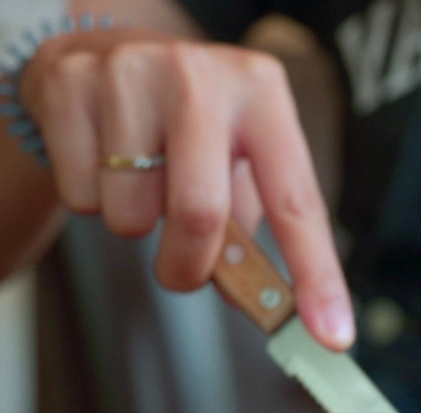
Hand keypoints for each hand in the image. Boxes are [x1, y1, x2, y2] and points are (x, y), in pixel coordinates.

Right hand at [20, 27, 352, 348]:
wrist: (105, 51)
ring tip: (140, 182)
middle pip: (202, 214)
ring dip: (136, 224)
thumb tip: (255, 303)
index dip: (316, 275)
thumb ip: (249, 226)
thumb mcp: (235, 153)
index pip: (298, 203)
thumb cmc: (187, 119)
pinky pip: (82, 196)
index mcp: (263, 95)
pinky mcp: (72, 85)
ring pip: (132, 212)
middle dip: (190, 266)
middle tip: (183, 271)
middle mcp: (204, 78)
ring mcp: (135, 74)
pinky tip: (102, 160)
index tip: (330, 334)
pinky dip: (92, 201)